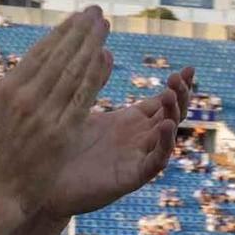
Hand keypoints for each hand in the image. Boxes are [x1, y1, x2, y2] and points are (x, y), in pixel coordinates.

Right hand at [0, 8, 111, 219]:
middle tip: (96, 12)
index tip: (76, 17)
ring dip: (92, 47)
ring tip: (105, 28)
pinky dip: (96, 77)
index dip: (61, 32)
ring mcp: (46, 117)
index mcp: (6, 91)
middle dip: (81, 32)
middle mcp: (27, 99)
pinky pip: (83, 99)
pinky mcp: (63, 135)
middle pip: (61, 57)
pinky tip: (107, 60)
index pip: (40, 52)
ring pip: (74, 73)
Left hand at [42, 66, 195, 217]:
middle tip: (177, 78)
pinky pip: (155, 163)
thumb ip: (94, 83)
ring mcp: (136, 158)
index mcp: (130, 122)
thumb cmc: (61, 147)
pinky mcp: (130, 178)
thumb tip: (103, 49)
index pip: (162, 102)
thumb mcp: (80, 107)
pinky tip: (165, 127)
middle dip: (179, 96)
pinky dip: (164, 146)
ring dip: (173, 116)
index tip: (189, 69)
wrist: (44, 184)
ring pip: (167, 137)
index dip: (178, 86)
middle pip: (171, 116)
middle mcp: (138, 139)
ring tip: (171, 96)